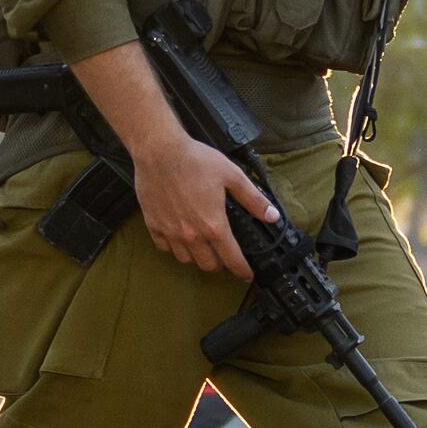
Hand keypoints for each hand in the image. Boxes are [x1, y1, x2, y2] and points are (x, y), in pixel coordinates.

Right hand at [130, 130, 282, 278]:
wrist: (160, 152)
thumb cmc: (196, 161)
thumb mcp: (232, 176)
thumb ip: (253, 199)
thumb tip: (272, 216)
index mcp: (214, 225)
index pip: (232, 258)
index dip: (242, 270)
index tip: (246, 275)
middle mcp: (192, 235)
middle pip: (208, 264)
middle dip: (220, 264)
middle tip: (224, 255)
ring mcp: (170, 232)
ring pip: (186, 259)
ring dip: (196, 256)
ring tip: (202, 246)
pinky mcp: (154, 225)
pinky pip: (164, 247)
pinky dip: (174, 247)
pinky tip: (178, 236)